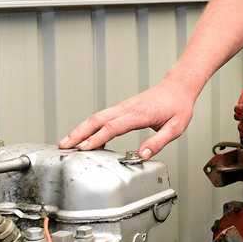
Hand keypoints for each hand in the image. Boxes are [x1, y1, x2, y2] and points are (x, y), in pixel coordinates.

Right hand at [58, 78, 195, 158]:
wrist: (178, 87)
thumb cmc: (178, 106)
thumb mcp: (175, 128)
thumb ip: (158, 142)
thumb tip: (142, 155)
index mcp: (139, 114)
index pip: (113, 127)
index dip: (97, 138)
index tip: (84, 148)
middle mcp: (127, 108)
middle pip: (97, 119)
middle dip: (78, 133)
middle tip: (64, 146)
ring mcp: (123, 107)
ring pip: (96, 117)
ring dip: (80, 129)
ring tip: (66, 143)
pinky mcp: (122, 108)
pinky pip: (102, 117)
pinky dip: (89, 126)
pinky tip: (84, 137)